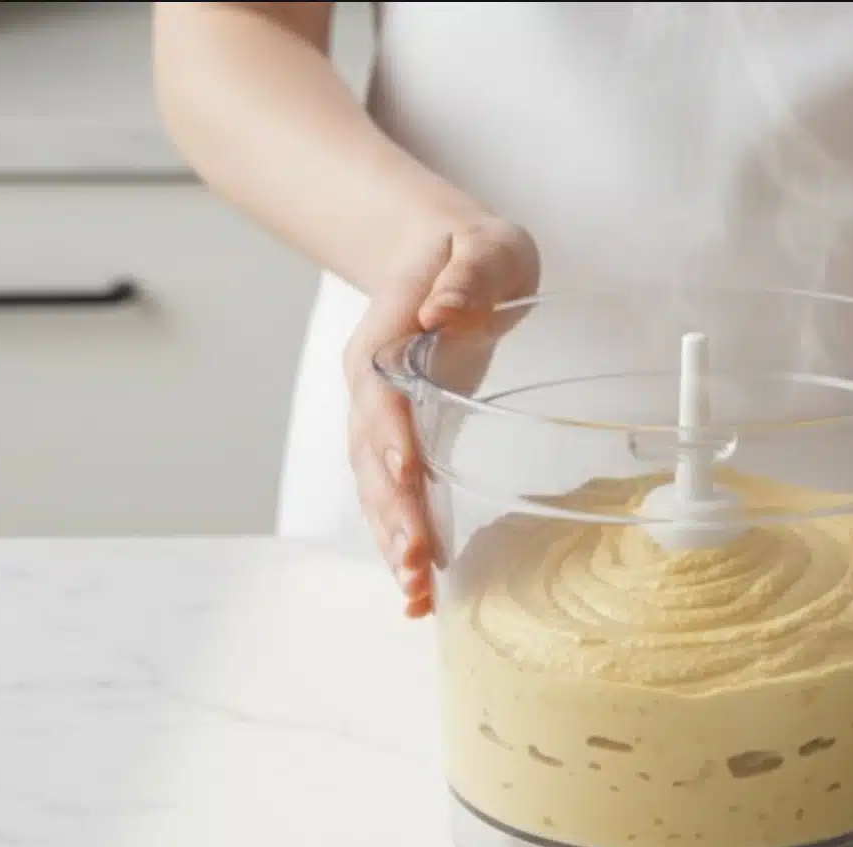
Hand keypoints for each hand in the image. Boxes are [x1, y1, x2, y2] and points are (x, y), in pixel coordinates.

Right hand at [343, 215, 539, 616]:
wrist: (439, 256)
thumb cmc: (470, 252)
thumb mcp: (480, 246)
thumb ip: (464, 276)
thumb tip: (443, 311)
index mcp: (383, 344)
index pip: (381, 397)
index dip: (391, 436)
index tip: (408, 475)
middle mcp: (371, 391)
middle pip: (372, 459)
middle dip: (392, 513)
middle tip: (415, 563)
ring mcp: (380, 422)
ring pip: (377, 490)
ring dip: (393, 541)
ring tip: (415, 594)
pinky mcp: (401, 443)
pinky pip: (394, 498)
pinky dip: (401, 541)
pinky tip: (420, 591)